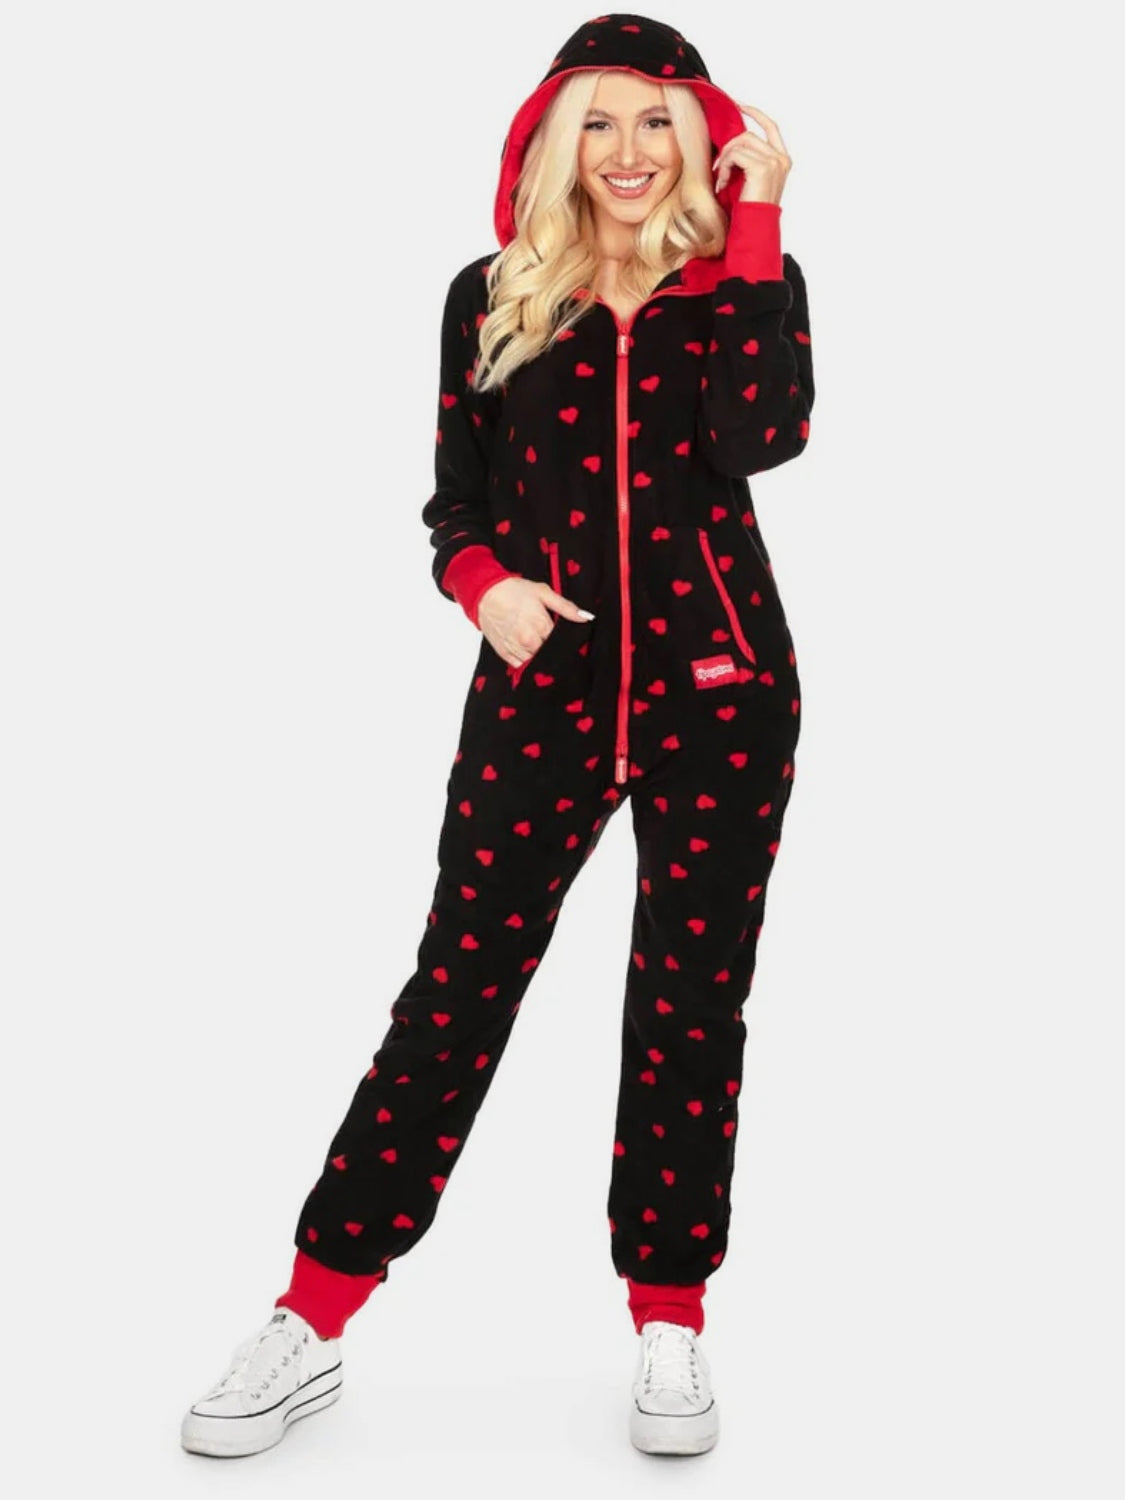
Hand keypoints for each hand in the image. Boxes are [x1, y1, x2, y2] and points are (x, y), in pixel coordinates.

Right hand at [478, 577, 594, 668]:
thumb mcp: (543, 592)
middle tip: (556, 646)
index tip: (568, 641)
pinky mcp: (504, 653)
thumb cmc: (513, 590)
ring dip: (541, 659)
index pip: (561, 644)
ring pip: (535, 663)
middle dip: (554, 651)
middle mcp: (528, 641)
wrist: (484, 593)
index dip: (566, 642)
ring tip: (542, 649)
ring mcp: (515, 648)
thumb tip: (586, 617)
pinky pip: (520, 666)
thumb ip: (566, 607)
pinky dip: (527, 662)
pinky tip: (530, 654)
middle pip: (549, 655)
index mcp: (541, 626)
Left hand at [713, 103, 790, 205]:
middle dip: (728, 149)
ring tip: (721, 179)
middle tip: (718, 168)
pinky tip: (723, 184)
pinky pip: (735, 155)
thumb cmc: (749, 209)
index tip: (739, 106)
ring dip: (725, 160)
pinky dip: (724, 167)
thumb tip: (729, 140)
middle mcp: (781, 159)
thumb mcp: (749, 178)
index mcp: (782, 160)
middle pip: (748, 135)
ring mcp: (774, 162)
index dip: (755, 113)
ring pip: (740, 143)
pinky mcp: (763, 167)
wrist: (754, 228)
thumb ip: (747, 158)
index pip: (770, 126)